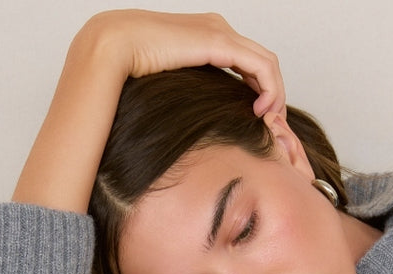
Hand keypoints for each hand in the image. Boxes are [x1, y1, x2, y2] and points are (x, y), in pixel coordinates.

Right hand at [82, 10, 285, 115]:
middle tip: (273, 125)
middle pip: (262, 62)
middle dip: (274, 94)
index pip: (248, 61)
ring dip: (276, 94)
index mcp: (207, 36)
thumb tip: (191, 124)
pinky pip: (261, 67)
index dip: (260, 90)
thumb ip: (187, 92)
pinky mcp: (220, 43)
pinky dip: (270, 89)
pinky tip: (262, 112)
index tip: (259, 119)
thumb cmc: (132, 68)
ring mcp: (221, 32)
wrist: (115, 44)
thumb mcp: (170, 84)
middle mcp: (218, 29)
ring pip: (267, 63)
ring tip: (271, 121)